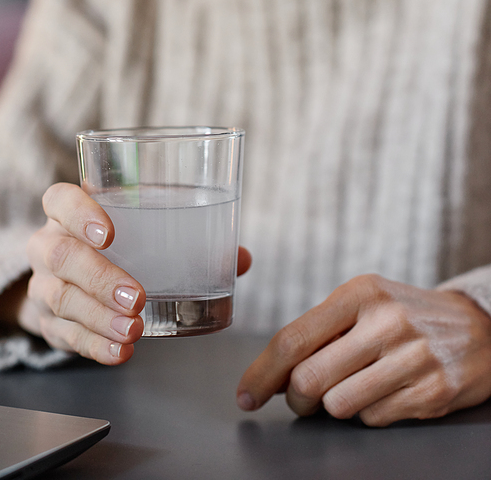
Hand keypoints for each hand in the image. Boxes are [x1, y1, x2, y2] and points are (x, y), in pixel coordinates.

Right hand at [19, 183, 250, 365]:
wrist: (69, 277)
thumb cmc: (119, 244)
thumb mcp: (145, 231)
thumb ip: (192, 240)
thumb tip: (241, 258)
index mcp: (69, 211)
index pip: (60, 200)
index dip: (79, 213)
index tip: (109, 233)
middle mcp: (50, 243)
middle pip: (62, 255)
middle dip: (101, 278)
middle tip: (137, 297)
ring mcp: (43, 283)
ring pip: (61, 298)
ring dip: (100, 317)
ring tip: (134, 331)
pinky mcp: (47, 321)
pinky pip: (64, 335)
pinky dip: (94, 346)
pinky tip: (120, 352)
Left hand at [237, 274, 490, 425]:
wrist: (476, 326)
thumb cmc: (404, 314)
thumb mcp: (363, 303)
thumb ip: (320, 331)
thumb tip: (274, 374)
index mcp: (359, 293)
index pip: (294, 339)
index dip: (262, 373)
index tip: (246, 395)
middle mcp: (385, 321)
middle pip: (309, 379)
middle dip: (295, 398)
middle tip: (300, 398)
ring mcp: (412, 357)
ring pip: (338, 406)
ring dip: (333, 407)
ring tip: (349, 389)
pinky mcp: (433, 391)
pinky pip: (374, 420)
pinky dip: (369, 413)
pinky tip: (385, 391)